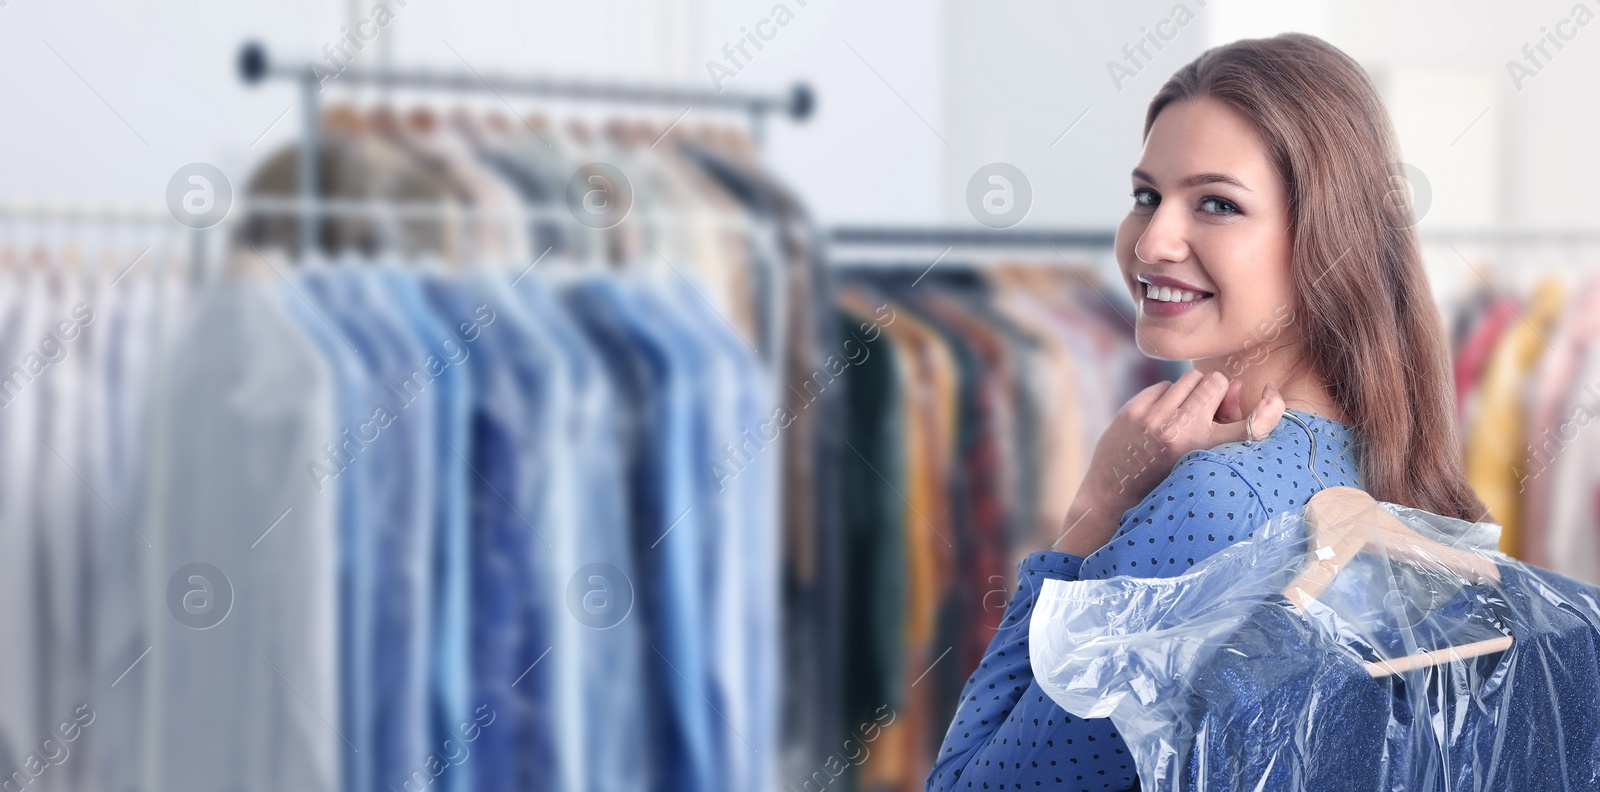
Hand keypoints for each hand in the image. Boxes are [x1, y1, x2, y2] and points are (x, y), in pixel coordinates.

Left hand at [1055, 371, 1284, 556]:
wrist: (1115, 498)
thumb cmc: (1169, 479)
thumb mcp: (1204, 460)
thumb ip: (1227, 425)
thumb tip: (1237, 384)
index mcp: (1208, 453)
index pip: (1255, 423)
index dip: (1272, 406)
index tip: (1271, 393)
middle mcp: (1182, 433)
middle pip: (1217, 382)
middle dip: (1215, 393)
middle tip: (1205, 412)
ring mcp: (1155, 420)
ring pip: (1190, 378)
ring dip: (1191, 392)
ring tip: (1182, 416)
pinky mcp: (1133, 411)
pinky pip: (1164, 385)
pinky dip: (1166, 398)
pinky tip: (1159, 420)